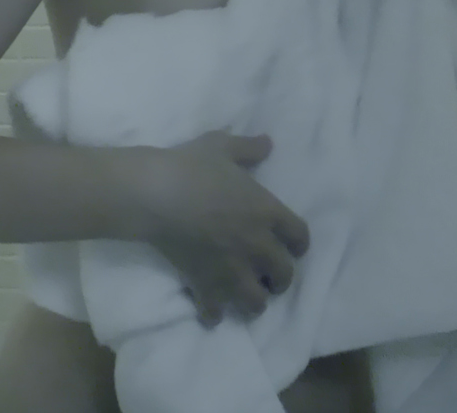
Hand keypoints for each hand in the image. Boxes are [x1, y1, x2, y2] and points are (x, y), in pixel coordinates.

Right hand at [128, 132, 309, 326]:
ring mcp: (232, 269)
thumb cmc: (190, 166)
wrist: (156, 194)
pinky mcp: (205, 284)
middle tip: (270, 278)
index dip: (299, 244)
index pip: (299, 235)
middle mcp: (256, 245)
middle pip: (284, 274)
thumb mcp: (221, 146)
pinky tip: (211, 309)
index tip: (292, 247)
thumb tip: (268, 143)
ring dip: (254, 301)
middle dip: (280, 279)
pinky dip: (215, 313)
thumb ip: (248, 148)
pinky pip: (216, 311)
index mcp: (266, 211)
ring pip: (256, 301)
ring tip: (245, 297)